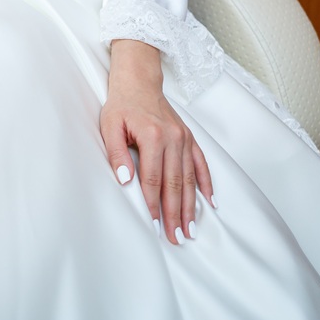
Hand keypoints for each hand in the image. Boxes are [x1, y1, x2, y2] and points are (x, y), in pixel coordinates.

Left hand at [100, 39, 214, 244]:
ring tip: (190, 229)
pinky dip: (206, 184)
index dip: (154, 204)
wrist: (139, 82)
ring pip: (189, 178)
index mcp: (153, 136)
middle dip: (175, 214)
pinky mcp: (189, 138)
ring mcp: (184, 139)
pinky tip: (210, 202)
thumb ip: (116, 153)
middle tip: (177, 238)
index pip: (153, 179)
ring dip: (190, 206)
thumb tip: (125, 179)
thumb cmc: (122, 105)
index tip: (154, 225)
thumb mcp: (110, 126)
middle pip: (175, 184)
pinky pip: (201, 164)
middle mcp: (173, 138)